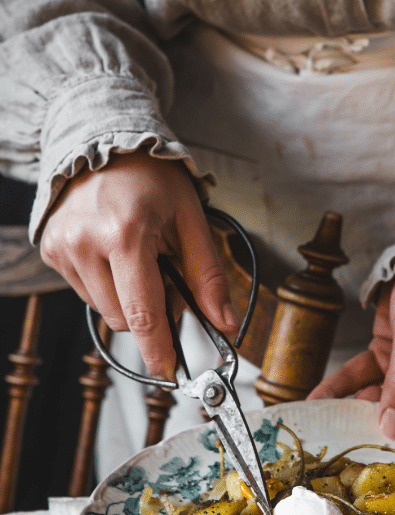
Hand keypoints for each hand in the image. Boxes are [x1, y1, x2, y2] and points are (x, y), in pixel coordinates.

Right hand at [40, 151, 237, 380]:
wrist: (105, 142)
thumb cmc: (151, 178)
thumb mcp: (192, 220)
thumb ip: (209, 277)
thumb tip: (226, 322)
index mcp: (126, 235)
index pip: (143, 313)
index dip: (158, 349)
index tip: (169, 372)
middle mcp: (86, 243)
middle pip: (124, 319)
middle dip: (151, 313)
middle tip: (166, 280)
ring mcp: (63, 248)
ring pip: (104, 309)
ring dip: (128, 299)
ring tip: (140, 260)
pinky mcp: (50, 250)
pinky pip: (85, 292)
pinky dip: (107, 285)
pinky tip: (115, 256)